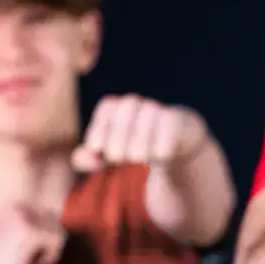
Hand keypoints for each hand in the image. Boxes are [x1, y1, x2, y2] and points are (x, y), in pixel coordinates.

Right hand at [0, 205, 66, 263]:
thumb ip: (31, 228)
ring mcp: (20, 218)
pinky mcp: (29, 232)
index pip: (47, 216)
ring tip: (24, 262)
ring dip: (47, 253)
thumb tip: (55, 216)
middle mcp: (13, 207)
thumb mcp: (13, 245)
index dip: (41, 242)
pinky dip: (49, 259)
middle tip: (22, 260)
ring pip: (57, 231)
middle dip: (46, 246)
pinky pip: (56, 241)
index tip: (20, 255)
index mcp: (8, 208)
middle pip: (54, 222)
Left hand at [72, 95, 211, 176]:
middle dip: (118, 141)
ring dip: (139, 146)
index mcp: (117, 107)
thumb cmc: (134, 147)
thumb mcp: (109, 154)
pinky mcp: (180, 121)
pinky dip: (162, 145)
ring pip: (147, 121)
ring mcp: (159, 111)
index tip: (98, 149)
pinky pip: (170, 129)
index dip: (100, 129)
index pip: (108, 109)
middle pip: (125, 116)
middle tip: (119, 159)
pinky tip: (160, 156)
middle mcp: (137, 104)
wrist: (175, 145)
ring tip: (139, 158)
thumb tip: (84, 160)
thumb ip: (89, 158)